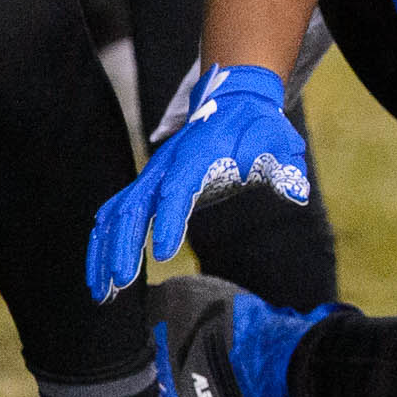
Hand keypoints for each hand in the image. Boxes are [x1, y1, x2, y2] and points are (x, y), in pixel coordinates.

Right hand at [89, 64, 308, 296]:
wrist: (234, 104)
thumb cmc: (257, 129)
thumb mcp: (278, 142)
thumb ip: (284, 166)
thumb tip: (296, 191)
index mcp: (197, 156)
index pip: (178, 190)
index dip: (170, 219)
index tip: (165, 252)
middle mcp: (166, 166)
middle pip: (136, 205)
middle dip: (125, 244)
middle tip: (121, 283)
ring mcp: (152, 176)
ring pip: (117, 213)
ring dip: (105, 250)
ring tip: (102, 292)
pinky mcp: (147, 187)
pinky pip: (116, 215)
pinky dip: (104, 242)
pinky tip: (99, 273)